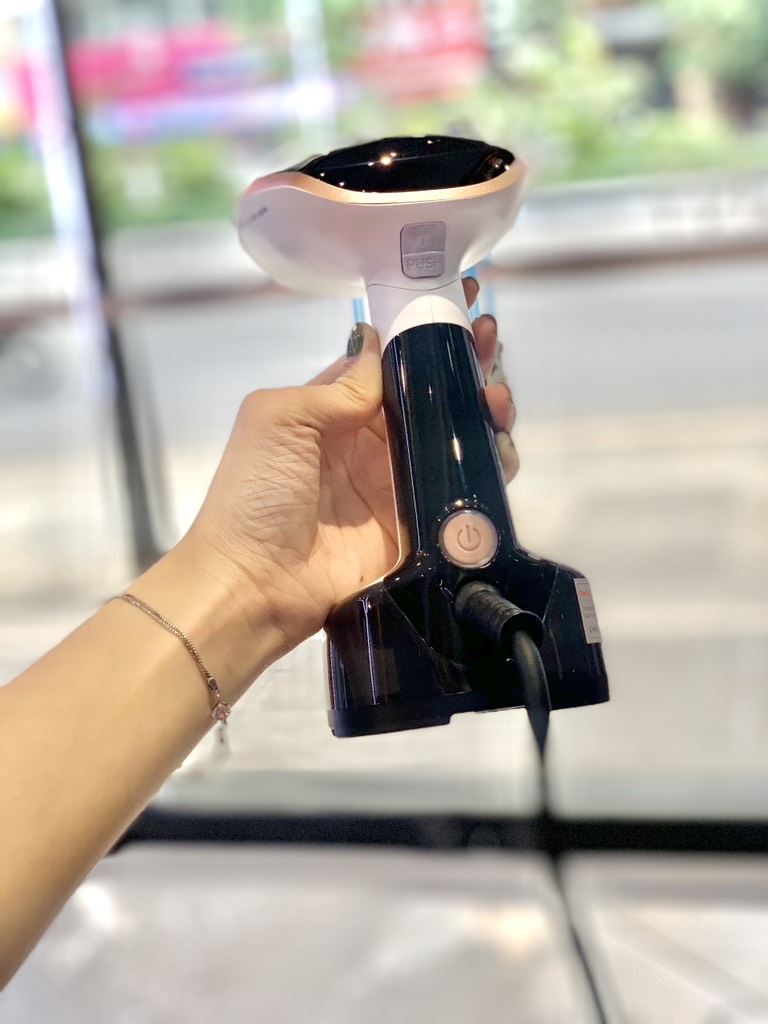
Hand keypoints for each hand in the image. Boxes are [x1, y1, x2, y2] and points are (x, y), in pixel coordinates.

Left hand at [185, 281, 518, 653]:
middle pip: (431, 395)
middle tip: (491, 342)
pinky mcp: (419, 526)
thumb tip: (377, 340)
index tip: (459, 299)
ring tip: (498, 398)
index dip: (422, 331)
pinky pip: (463, 491)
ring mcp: (398, 484)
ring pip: (455, 437)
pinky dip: (491, 468)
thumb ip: (339, 384)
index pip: (389, 361)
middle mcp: (371, 441)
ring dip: (483, 410)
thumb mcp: (281, 419)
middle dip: (464, 363)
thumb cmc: (256, 493)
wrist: (255, 584)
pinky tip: (502, 448)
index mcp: (335, 410)